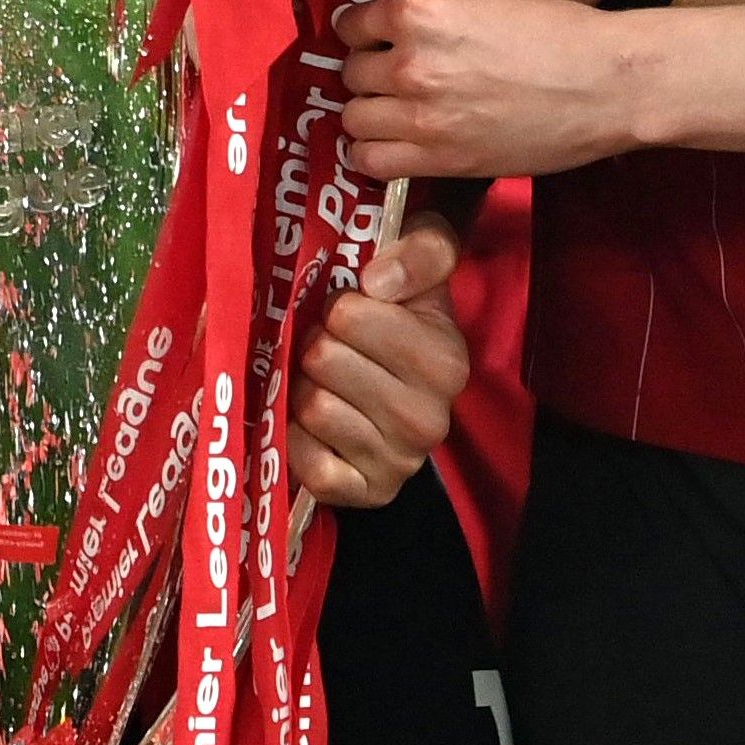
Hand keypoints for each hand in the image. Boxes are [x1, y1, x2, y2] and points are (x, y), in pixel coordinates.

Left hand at [293, 216, 465, 508]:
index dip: (337, 307)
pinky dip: (297, 438)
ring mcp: (401, 463)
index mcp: (447, 360)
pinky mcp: (368, 494)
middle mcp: (430, 419)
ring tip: (324, 383)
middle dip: (315, 346)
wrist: (394, 381)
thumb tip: (377, 281)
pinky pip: (306, 462)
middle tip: (329, 349)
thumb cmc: (401, 314)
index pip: (349, 315)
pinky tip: (314, 425)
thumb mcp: (425, 262)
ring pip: (311, 406)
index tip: (349, 312)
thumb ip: (421, 249)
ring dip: (303, 389)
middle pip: (323, 358)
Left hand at [336, 0, 651, 180]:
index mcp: (421, 12)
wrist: (607, 84)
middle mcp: (410, 62)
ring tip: (396, 112)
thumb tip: (396, 27)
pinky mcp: (440, 158)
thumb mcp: (484, 1)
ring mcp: (421, 115)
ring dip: (370, 113)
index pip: (353, 23)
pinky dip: (374, 152)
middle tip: (394, 78)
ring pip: (353, 116)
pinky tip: (396, 143)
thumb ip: (434, 15)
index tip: (378, 40)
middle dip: (369, 73)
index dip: (366, 33)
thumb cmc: (560, 35)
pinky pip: (370, 160)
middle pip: (350, 71)